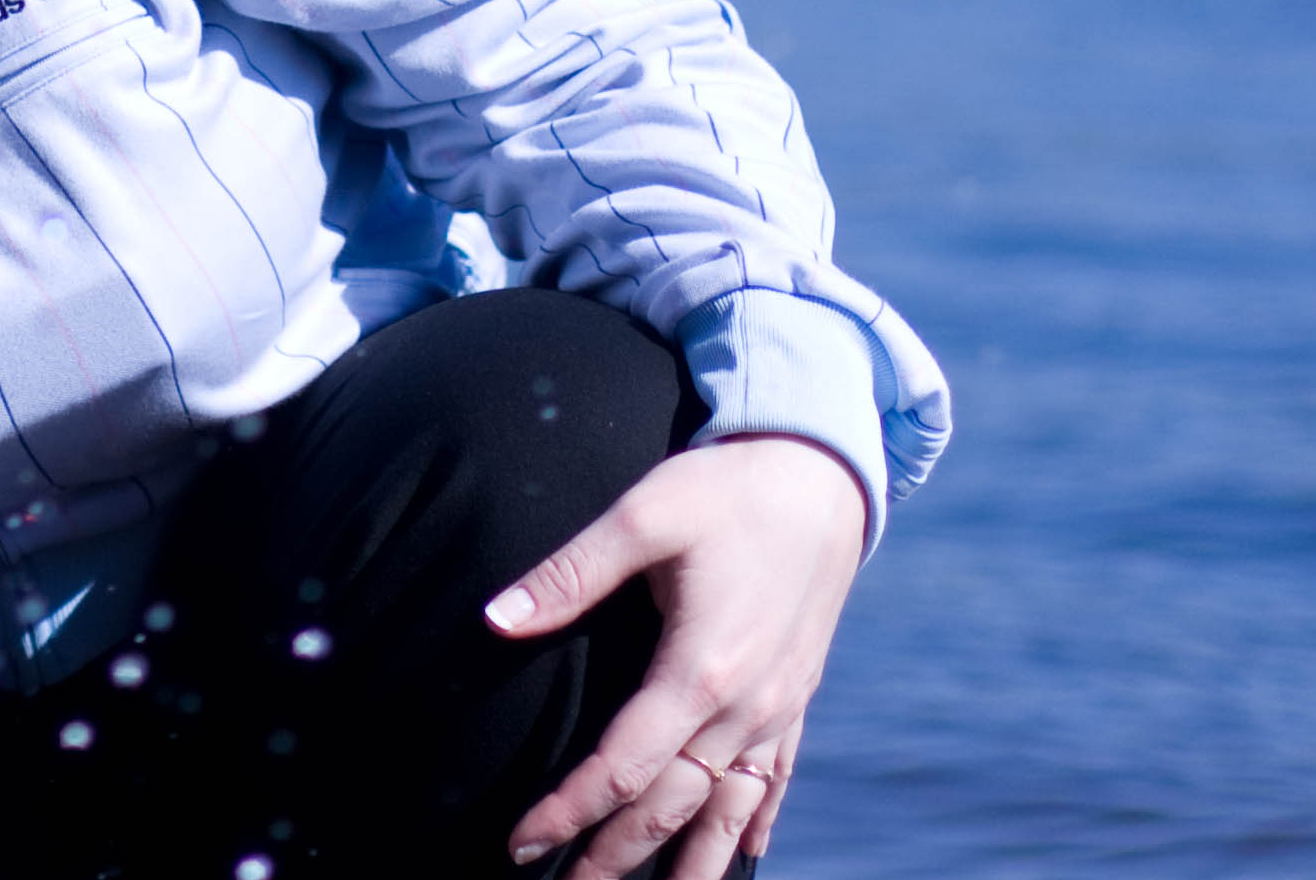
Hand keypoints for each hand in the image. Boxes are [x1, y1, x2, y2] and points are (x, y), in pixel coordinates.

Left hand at [482, 433, 866, 877]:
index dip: (569, 812)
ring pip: (732, 812)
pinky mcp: (797, 696)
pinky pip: (777, 780)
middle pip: (673, 807)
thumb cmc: (726, 489)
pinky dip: (756, 823)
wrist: (821, 475)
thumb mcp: (642, 515)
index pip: (622, 769)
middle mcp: (744, 706)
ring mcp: (777, 707)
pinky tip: (746, 854)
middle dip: (617, 856)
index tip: (523, 845)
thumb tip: (494, 619)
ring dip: (693, 864)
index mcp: (699, 670)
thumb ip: (568, 574)